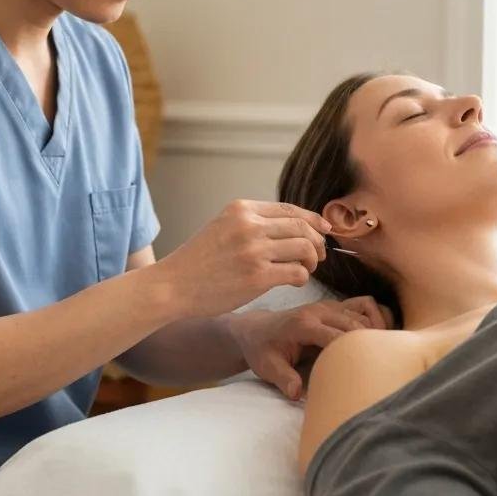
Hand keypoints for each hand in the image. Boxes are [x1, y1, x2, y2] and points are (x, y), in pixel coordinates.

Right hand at [155, 199, 332, 319]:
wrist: (173, 286)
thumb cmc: (198, 262)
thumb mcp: (222, 227)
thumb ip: (251, 223)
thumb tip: (291, 227)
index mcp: (241, 209)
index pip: (289, 209)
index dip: (312, 220)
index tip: (323, 230)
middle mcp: (249, 226)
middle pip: (302, 227)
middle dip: (317, 242)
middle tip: (319, 255)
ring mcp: (254, 251)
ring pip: (304, 248)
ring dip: (312, 260)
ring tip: (306, 269)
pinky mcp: (258, 277)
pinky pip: (297, 272)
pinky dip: (302, 277)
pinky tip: (294, 281)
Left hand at [230, 296, 392, 400]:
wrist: (256, 330)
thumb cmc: (263, 350)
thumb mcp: (267, 367)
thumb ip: (283, 378)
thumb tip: (296, 392)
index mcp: (303, 324)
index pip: (336, 336)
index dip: (352, 352)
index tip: (365, 370)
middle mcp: (319, 310)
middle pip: (356, 324)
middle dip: (370, 344)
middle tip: (380, 366)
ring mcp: (329, 305)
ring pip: (366, 312)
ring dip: (377, 331)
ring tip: (381, 354)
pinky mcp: (336, 306)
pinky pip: (365, 304)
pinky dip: (377, 316)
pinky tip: (377, 337)